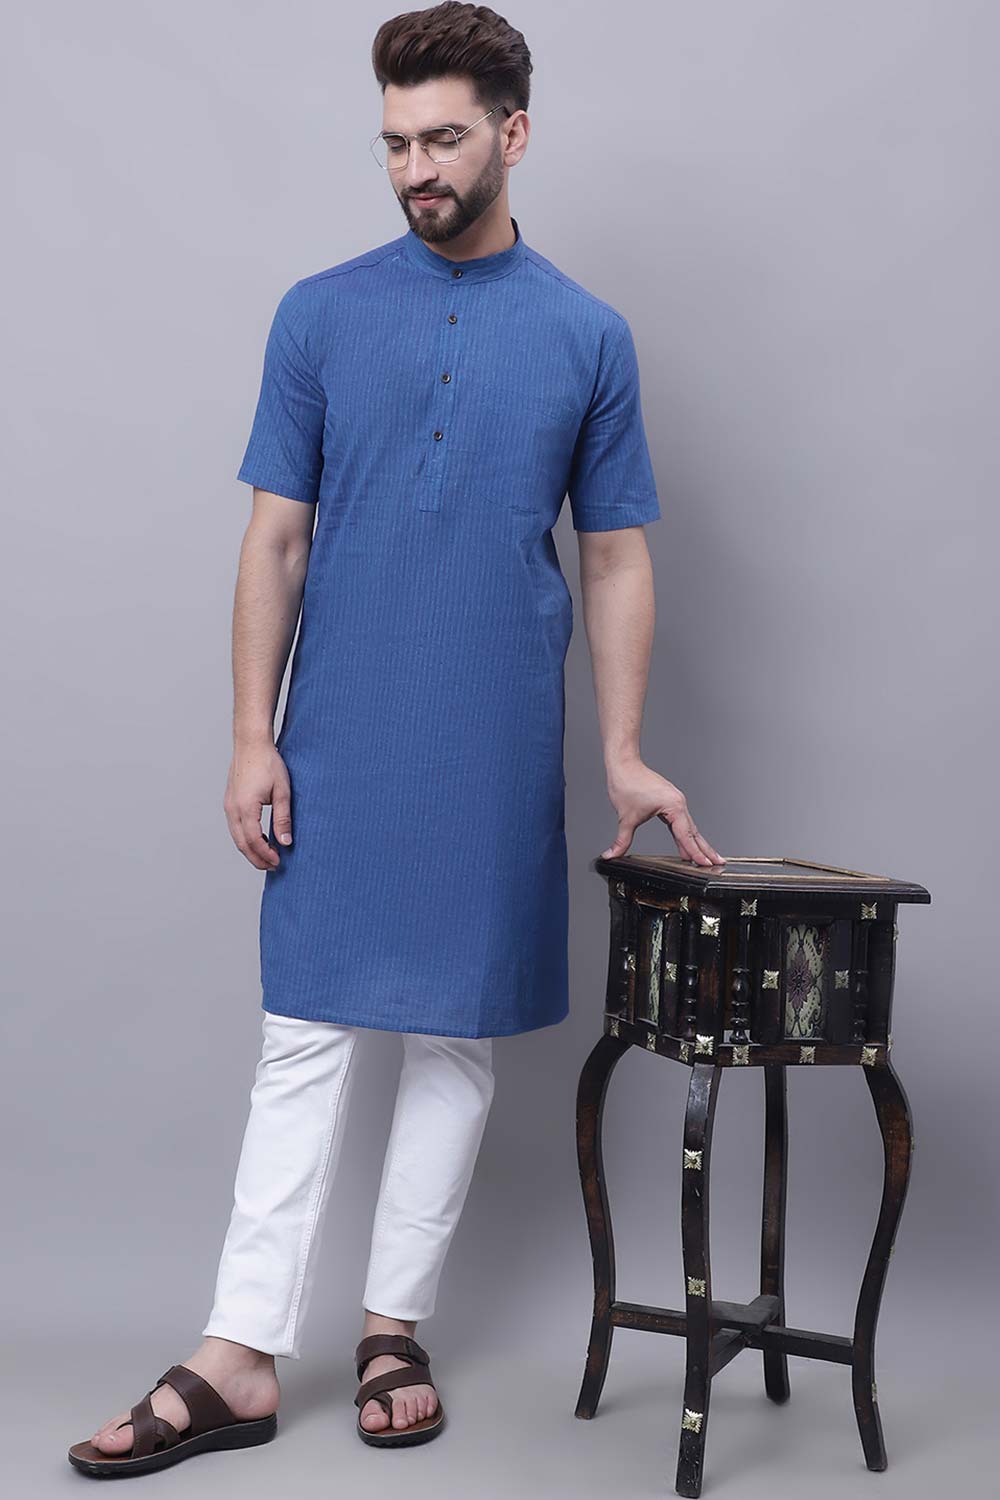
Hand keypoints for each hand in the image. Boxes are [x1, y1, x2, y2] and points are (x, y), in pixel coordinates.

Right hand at [223, 739, 292, 869]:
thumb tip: (285, 842)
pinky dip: (246, 838)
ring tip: (267, 856)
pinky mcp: (230, 802)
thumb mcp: (282, 792)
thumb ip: (283, 818)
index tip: (278, 862)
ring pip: (236, 837)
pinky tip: (260, 838)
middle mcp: (233, 809)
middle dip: (256, 858)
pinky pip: (235, 827)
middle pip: (242, 844)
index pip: (254, 841)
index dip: (265, 855)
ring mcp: (229, 805)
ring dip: (250, 849)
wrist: (251, 744)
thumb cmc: (268, 763)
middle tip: (272, 866)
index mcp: (246, 808)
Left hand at [601, 760, 724, 866]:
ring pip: (689, 827)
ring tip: (707, 858)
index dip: (695, 853)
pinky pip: (681, 822)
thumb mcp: (626, 818)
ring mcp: (675, 802)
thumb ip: (622, 840)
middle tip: (718, 863)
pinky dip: (685, 834)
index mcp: (673, 807)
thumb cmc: (627, 783)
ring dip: (697, 843)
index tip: (705, 864)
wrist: (623, 764)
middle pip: (694, 832)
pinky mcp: (669, 801)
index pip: (686, 836)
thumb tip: (612, 855)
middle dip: (706, 850)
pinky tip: (686, 844)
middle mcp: (678, 803)